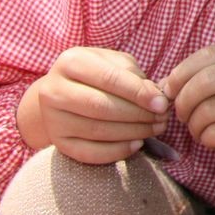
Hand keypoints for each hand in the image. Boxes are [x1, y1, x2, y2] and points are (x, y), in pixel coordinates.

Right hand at [17, 47, 168, 163]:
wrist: (61, 93)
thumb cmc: (97, 74)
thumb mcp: (114, 63)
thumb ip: (134, 75)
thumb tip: (155, 97)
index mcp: (71, 62)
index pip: (109, 78)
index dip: (138, 92)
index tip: (162, 103)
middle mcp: (54, 90)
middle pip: (101, 106)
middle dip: (138, 114)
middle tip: (162, 118)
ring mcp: (52, 118)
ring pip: (96, 130)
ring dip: (132, 132)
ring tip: (155, 129)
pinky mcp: (57, 142)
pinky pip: (88, 152)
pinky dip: (115, 151)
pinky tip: (136, 144)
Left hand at [162, 41, 214, 176]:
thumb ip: (213, 73)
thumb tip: (163, 84)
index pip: (209, 54)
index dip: (181, 73)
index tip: (171, 90)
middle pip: (205, 81)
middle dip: (184, 101)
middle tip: (183, 115)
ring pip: (208, 109)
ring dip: (194, 125)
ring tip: (199, 130)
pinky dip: (205, 139)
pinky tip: (213, 140)